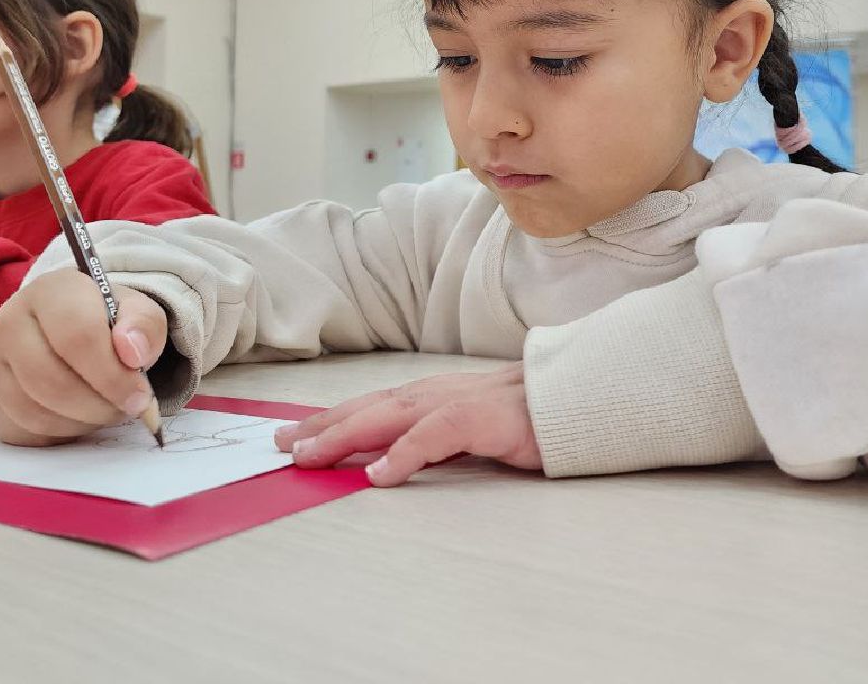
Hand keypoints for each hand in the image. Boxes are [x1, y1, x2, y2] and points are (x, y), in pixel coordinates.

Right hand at [0, 270, 166, 446]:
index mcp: (50, 292)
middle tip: (126, 408)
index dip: (113, 375)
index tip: (140, 396)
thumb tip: (133, 352)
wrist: (69, 332)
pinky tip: (78, 416)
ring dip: (81, 422)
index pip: (77, 336)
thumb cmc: (106, 323)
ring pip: (34, 412)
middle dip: (99, 405)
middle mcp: (9, 322)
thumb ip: (145, 326)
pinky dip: (59, 434)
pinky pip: (22, 431)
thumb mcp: (138, 313)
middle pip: (51, 381)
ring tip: (105, 409)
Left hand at [273, 364, 540, 486]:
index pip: (375, 405)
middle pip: (371, 407)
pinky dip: (405, 453)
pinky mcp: (485, 419)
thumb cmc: (534, 416)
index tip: (295, 435)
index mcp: (437, 394)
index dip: (333, 418)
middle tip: (282, 445)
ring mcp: (461, 402)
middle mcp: (440, 392)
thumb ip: (438, 438)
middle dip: (324, 425)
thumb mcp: (476, 427)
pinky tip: (379, 474)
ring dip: (347, 434)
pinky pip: (436, 435)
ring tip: (311, 455)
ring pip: (391, 416)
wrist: (585, 397)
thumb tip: (392, 460)